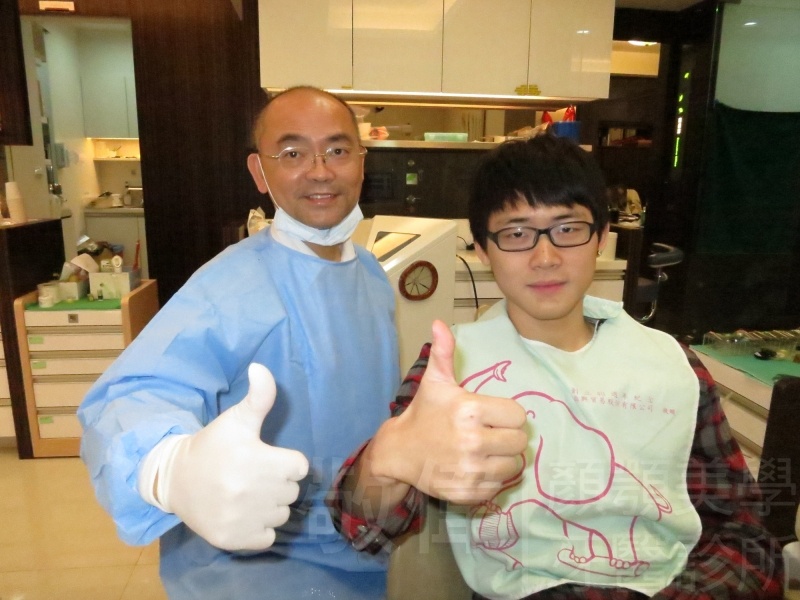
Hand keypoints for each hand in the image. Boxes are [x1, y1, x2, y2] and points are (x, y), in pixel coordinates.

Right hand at [157, 363, 308, 550]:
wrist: (175, 480)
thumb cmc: (212, 446)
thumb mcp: (236, 419)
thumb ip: (259, 396)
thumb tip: (261, 367)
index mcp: (257, 460)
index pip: (299, 467)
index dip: (285, 461)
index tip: (265, 458)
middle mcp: (252, 491)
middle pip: (292, 492)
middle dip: (278, 483)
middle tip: (254, 475)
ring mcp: (242, 518)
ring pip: (281, 515)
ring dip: (270, 506)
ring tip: (248, 493)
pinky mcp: (234, 539)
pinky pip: (267, 537)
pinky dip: (259, 529)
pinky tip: (243, 513)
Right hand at [377, 321, 527, 504]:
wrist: (399, 452)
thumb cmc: (424, 414)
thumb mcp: (435, 382)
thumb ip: (443, 352)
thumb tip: (440, 323)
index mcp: (470, 410)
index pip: (517, 416)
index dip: (507, 416)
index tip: (493, 417)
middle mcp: (472, 441)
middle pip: (519, 442)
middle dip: (507, 438)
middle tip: (490, 434)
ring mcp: (471, 469)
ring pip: (513, 466)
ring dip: (503, 459)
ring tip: (484, 451)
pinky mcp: (468, 492)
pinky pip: (499, 486)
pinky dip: (491, 479)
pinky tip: (475, 467)